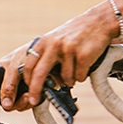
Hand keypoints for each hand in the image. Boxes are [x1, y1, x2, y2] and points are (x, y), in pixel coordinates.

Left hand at [0, 5, 115, 122]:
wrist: (99, 22)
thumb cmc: (75, 35)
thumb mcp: (55, 41)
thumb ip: (45, 58)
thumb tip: (37, 83)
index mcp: (43, 43)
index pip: (28, 66)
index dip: (24, 82)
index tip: (23, 93)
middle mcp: (53, 45)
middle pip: (39, 74)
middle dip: (35, 90)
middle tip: (34, 101)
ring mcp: (68, 50)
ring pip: (64, 79)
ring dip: (70, 80)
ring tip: (75, 68)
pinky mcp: (83, 55)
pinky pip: (79, 77)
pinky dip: (81, 76)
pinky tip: (85, 64)